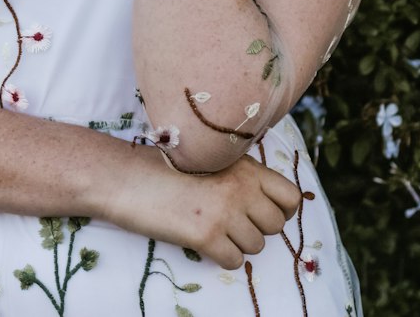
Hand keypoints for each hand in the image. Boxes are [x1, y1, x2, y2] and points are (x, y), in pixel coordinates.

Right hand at [104, 144, 305, 268]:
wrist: (128, 177)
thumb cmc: (165, 167)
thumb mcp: (210, 158)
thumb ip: (240, 175)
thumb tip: (263, 201)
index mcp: (245, 165)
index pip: (291, 196)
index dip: (282, 210)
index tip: (262, 213)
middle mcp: (241, 187)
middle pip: (276, 225)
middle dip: (258, 228)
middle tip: (232, 222)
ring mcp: (226, 212)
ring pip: (257, 246)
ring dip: (239, 243)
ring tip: (213, 228)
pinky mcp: (207, 236)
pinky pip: (235, 261)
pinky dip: (223, 257)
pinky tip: (204, 242)